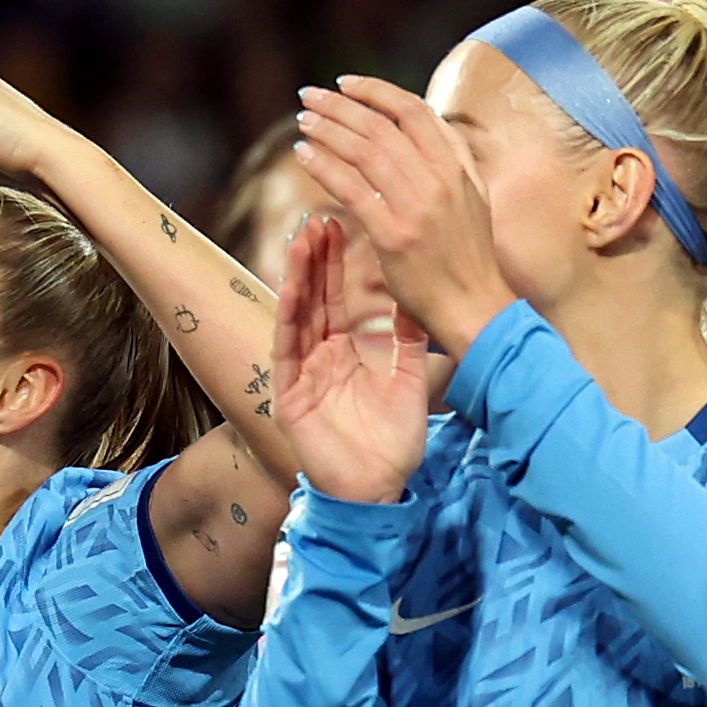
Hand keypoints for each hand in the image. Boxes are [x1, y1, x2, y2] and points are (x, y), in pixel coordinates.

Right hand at [274, 215, 430, 506]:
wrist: (379, 490)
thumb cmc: (394, 443)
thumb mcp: (410, 378)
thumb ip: (410, 338)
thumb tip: (419, 295)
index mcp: (346, 351)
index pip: (338, 298)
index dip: (338, 263)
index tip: (341, 224)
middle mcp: (320, 357)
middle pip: (315, 298)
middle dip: (315, 258)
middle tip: (318, 216)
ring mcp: (302, 374)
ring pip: (297, 315)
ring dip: (299, 276)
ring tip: (303, 237)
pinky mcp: (288, 394)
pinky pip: (287, 347)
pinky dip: (289, 314)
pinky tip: (294, 285)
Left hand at [287, 78, 517, 361]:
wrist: (477, 307)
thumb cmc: (470, 257)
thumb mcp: (474, 197)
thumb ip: (450, 160)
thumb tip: (423, 124)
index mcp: (457, 165)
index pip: (413, 110)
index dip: (376, 91)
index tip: (346, 83)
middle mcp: (440, 179)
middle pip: (382, 125)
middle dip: (340, 105)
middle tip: (310, 95)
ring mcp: (418, 207)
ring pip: (364, 151)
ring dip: (327, 129)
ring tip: (303, 120)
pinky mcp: (395, 236)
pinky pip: (352, 190)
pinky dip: (324, 166)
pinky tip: (304, 155)